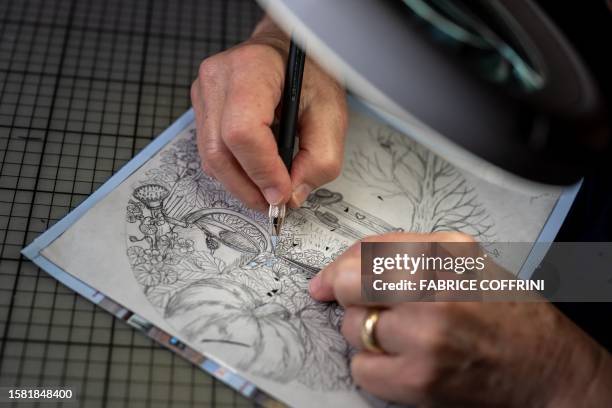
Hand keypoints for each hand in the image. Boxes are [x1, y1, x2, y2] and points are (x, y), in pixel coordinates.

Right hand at [191, 16, 347, 210]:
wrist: (287, 50)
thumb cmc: (309, 75)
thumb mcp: (331, 113)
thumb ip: (321, 159)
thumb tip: (292, 196)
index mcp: (251, 68)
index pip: (243, 131)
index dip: (262, 170)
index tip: (283, 192)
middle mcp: (218, 78)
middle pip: (220, 151)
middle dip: (249, 187)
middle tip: (276, 204)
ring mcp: (204, 92)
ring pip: (212, 158)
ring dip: (241, 184)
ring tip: (269, 190)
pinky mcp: (201, 109)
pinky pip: (211, 153)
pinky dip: (234, 172)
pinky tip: (256, 173)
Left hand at [309, 232, 611, 406]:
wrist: (549, 369)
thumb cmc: (506, 313)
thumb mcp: (465, 262)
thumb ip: (405, 256)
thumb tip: (337, 272)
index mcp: (445, 250)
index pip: (367, 248)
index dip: (341, 266)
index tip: (330, 280)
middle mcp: (434, 286)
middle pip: (349, 284)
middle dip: (346, 295)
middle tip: (359, 305)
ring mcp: (425, 334)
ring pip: (352, 328)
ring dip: (366, 335)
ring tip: (402, 338)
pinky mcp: (419, 379)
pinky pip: (361, 369)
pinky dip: (374, 369)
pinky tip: (403, 364)